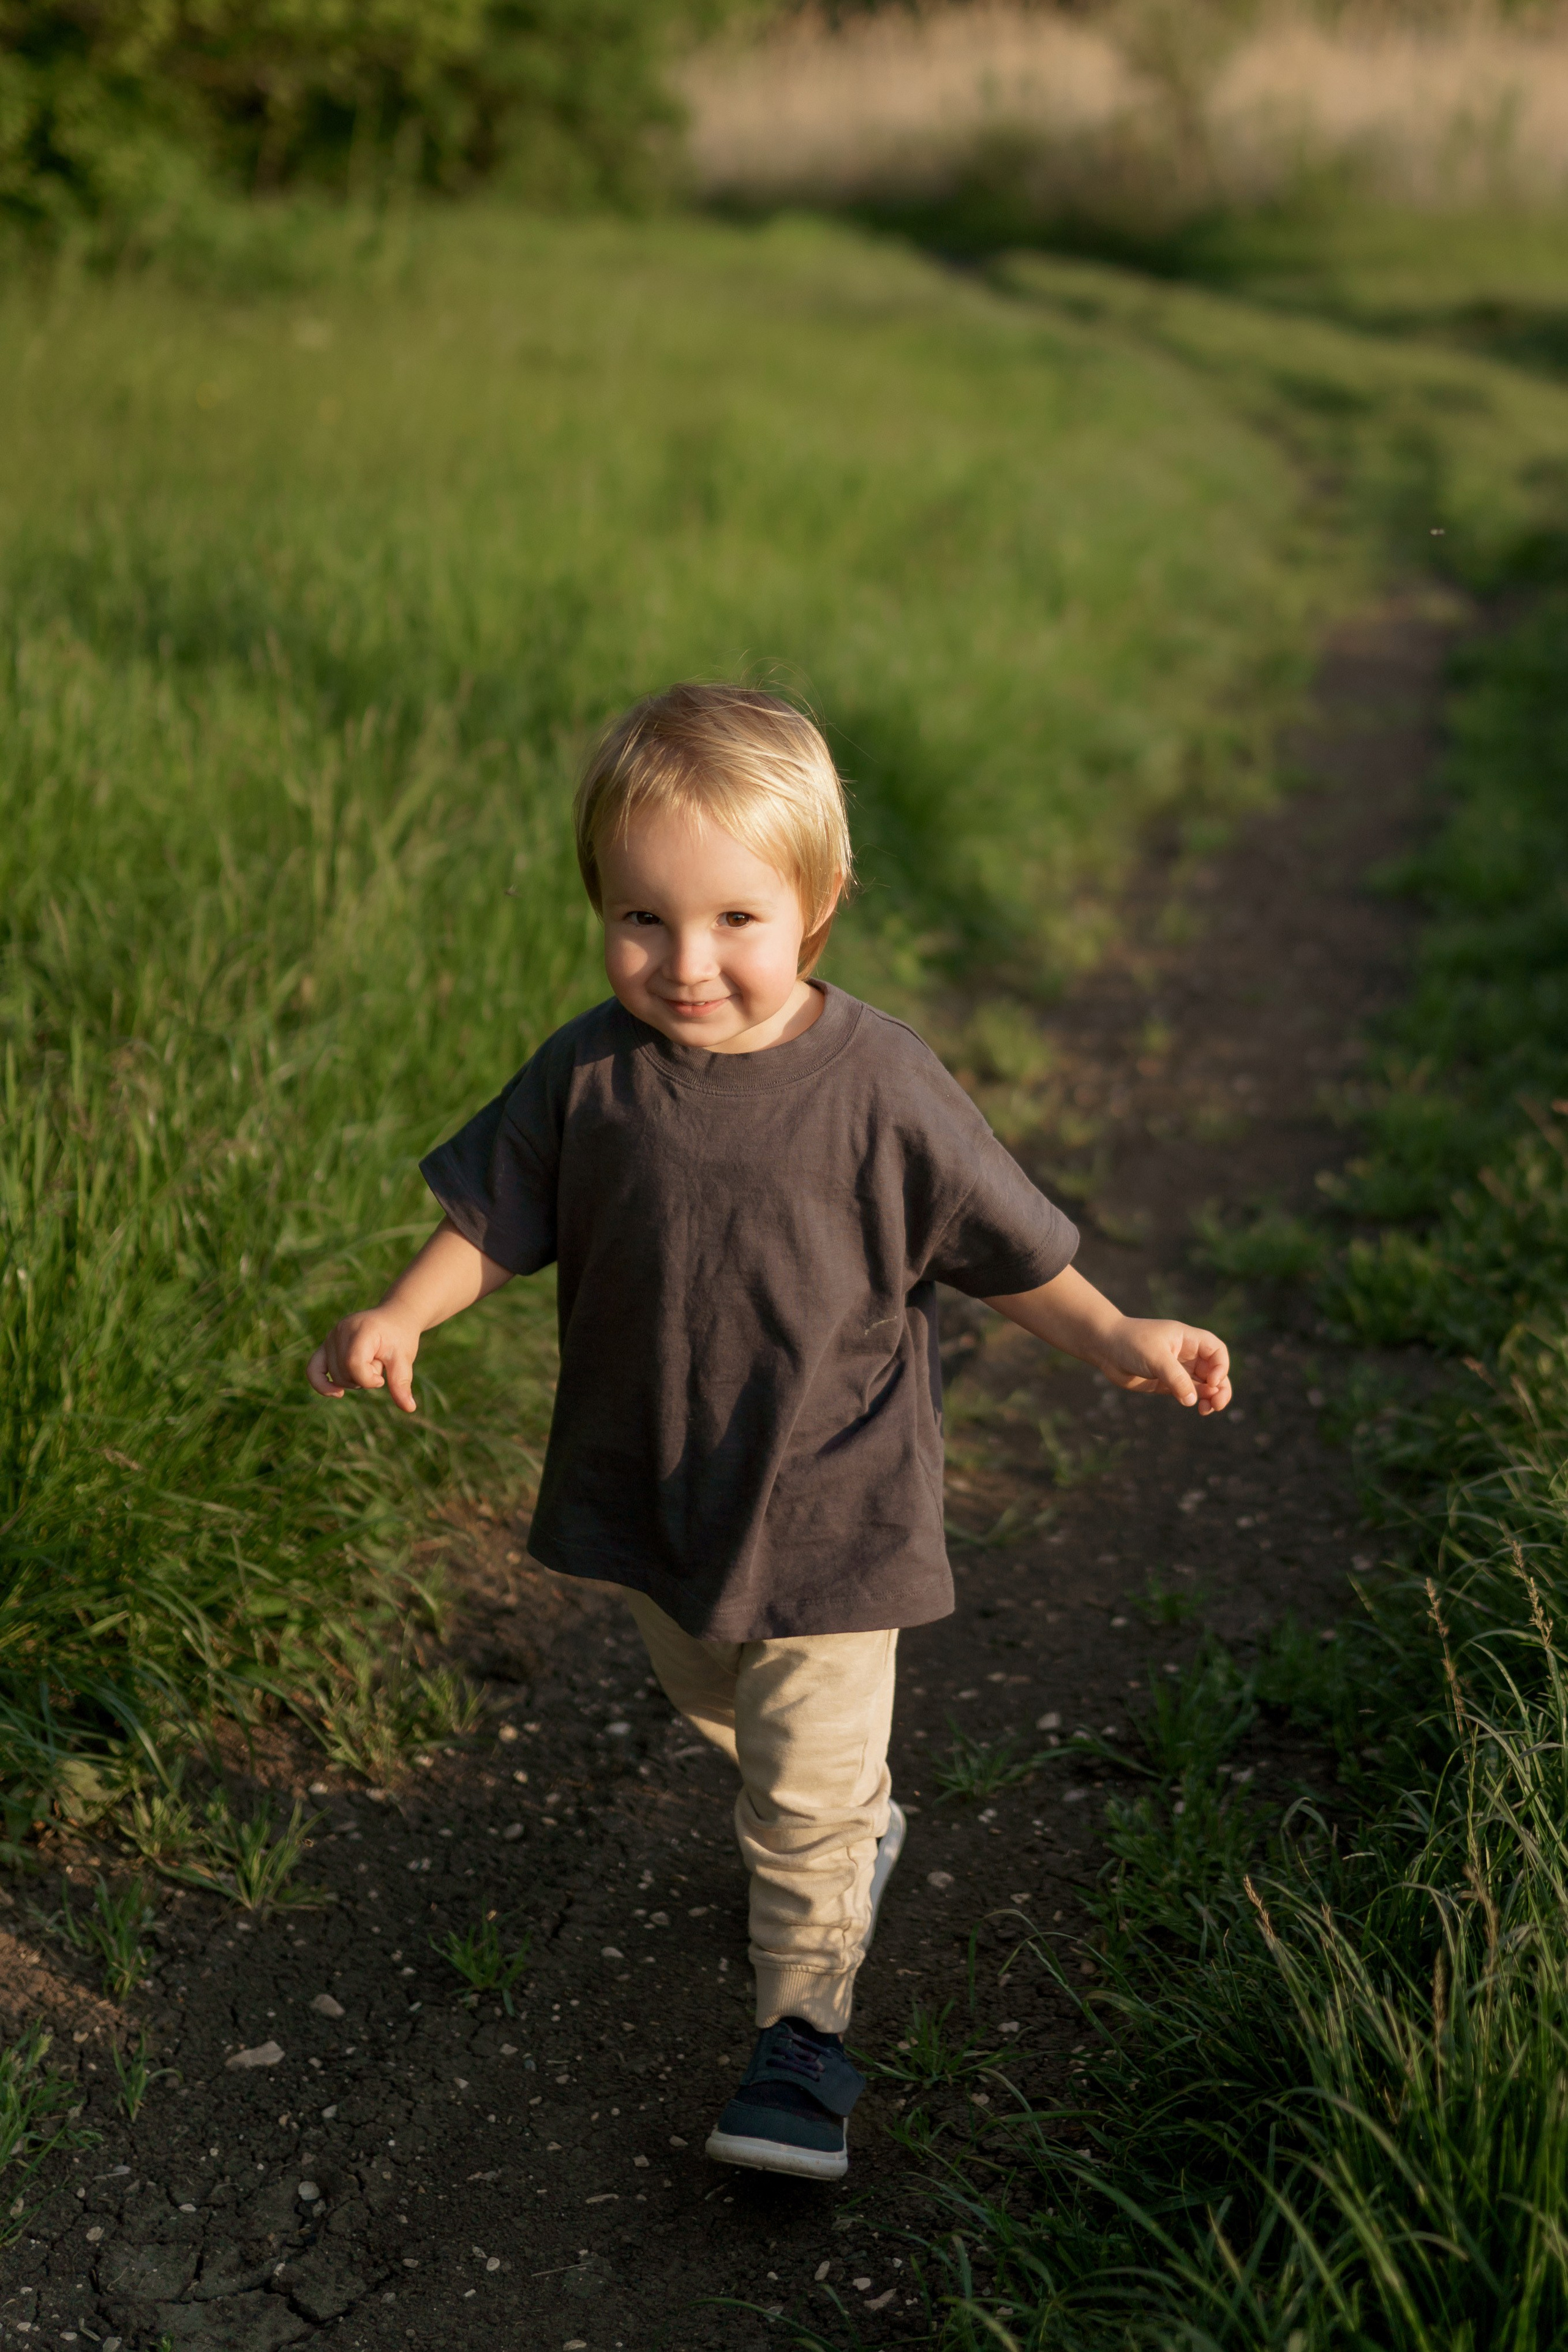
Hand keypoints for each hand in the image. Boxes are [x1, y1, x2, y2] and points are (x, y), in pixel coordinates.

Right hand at [307, 1309, 421, 1412]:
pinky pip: (313, 1369)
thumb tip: (409, 1408)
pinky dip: (322, 1384)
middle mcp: (341, 1331)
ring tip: (368, 1363)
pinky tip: (337, 1393)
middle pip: (344, 1373)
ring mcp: (331, 1337)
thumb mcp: (404, 1359)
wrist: (394, 1319)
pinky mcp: (326, 1345)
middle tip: (378, 1364)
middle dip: (363, 1379)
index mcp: (362, 1330)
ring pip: (334, 1376)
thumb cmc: (400, 1338)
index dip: (368, 1379)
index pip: (354, 1364)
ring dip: (353, 1378)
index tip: (382, 1378)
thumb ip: (401, 1382)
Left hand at [1094, 1315, 1230, 1414]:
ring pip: (1203, 1385)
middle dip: (1221, 1388)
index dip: (1221, 1366)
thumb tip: (1192, 1401)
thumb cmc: (1130, 1342)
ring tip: (1206, 1410)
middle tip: (1217, 1404)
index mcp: (1188, 1339)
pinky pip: (1187, 1393)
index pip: (1217, 1351)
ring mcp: (1177, 1369)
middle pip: (1215, 1371)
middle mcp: (1186, 1354)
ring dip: (1210, 1397)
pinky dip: (1194, 1401)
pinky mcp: (1166, 1383)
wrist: (1104, 1347)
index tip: (1211, 1381)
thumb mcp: (1155, 1357)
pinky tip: (1195, 1407)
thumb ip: (1175, 1378)